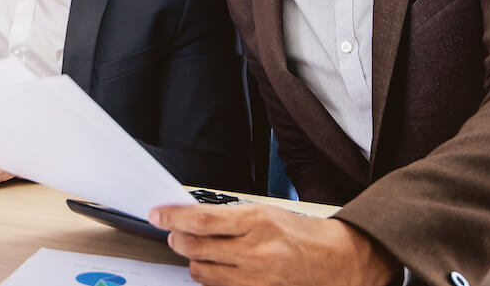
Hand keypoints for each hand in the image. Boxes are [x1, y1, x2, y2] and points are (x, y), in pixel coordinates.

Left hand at [149, 203, 396, 285]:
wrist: (333, 260)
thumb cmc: (298, 232)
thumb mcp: (264, 212)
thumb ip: (228, 216)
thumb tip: (190, 218)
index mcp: (256, 222)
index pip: (201, 220)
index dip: (173, 217)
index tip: (156, 214)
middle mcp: (254, 251)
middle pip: (196, 248)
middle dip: (177, 238)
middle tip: (174, 231)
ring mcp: (255, 277)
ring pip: (202, 271)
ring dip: (193, 258)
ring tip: (197, 248)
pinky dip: (210, 276)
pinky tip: (214, 266)